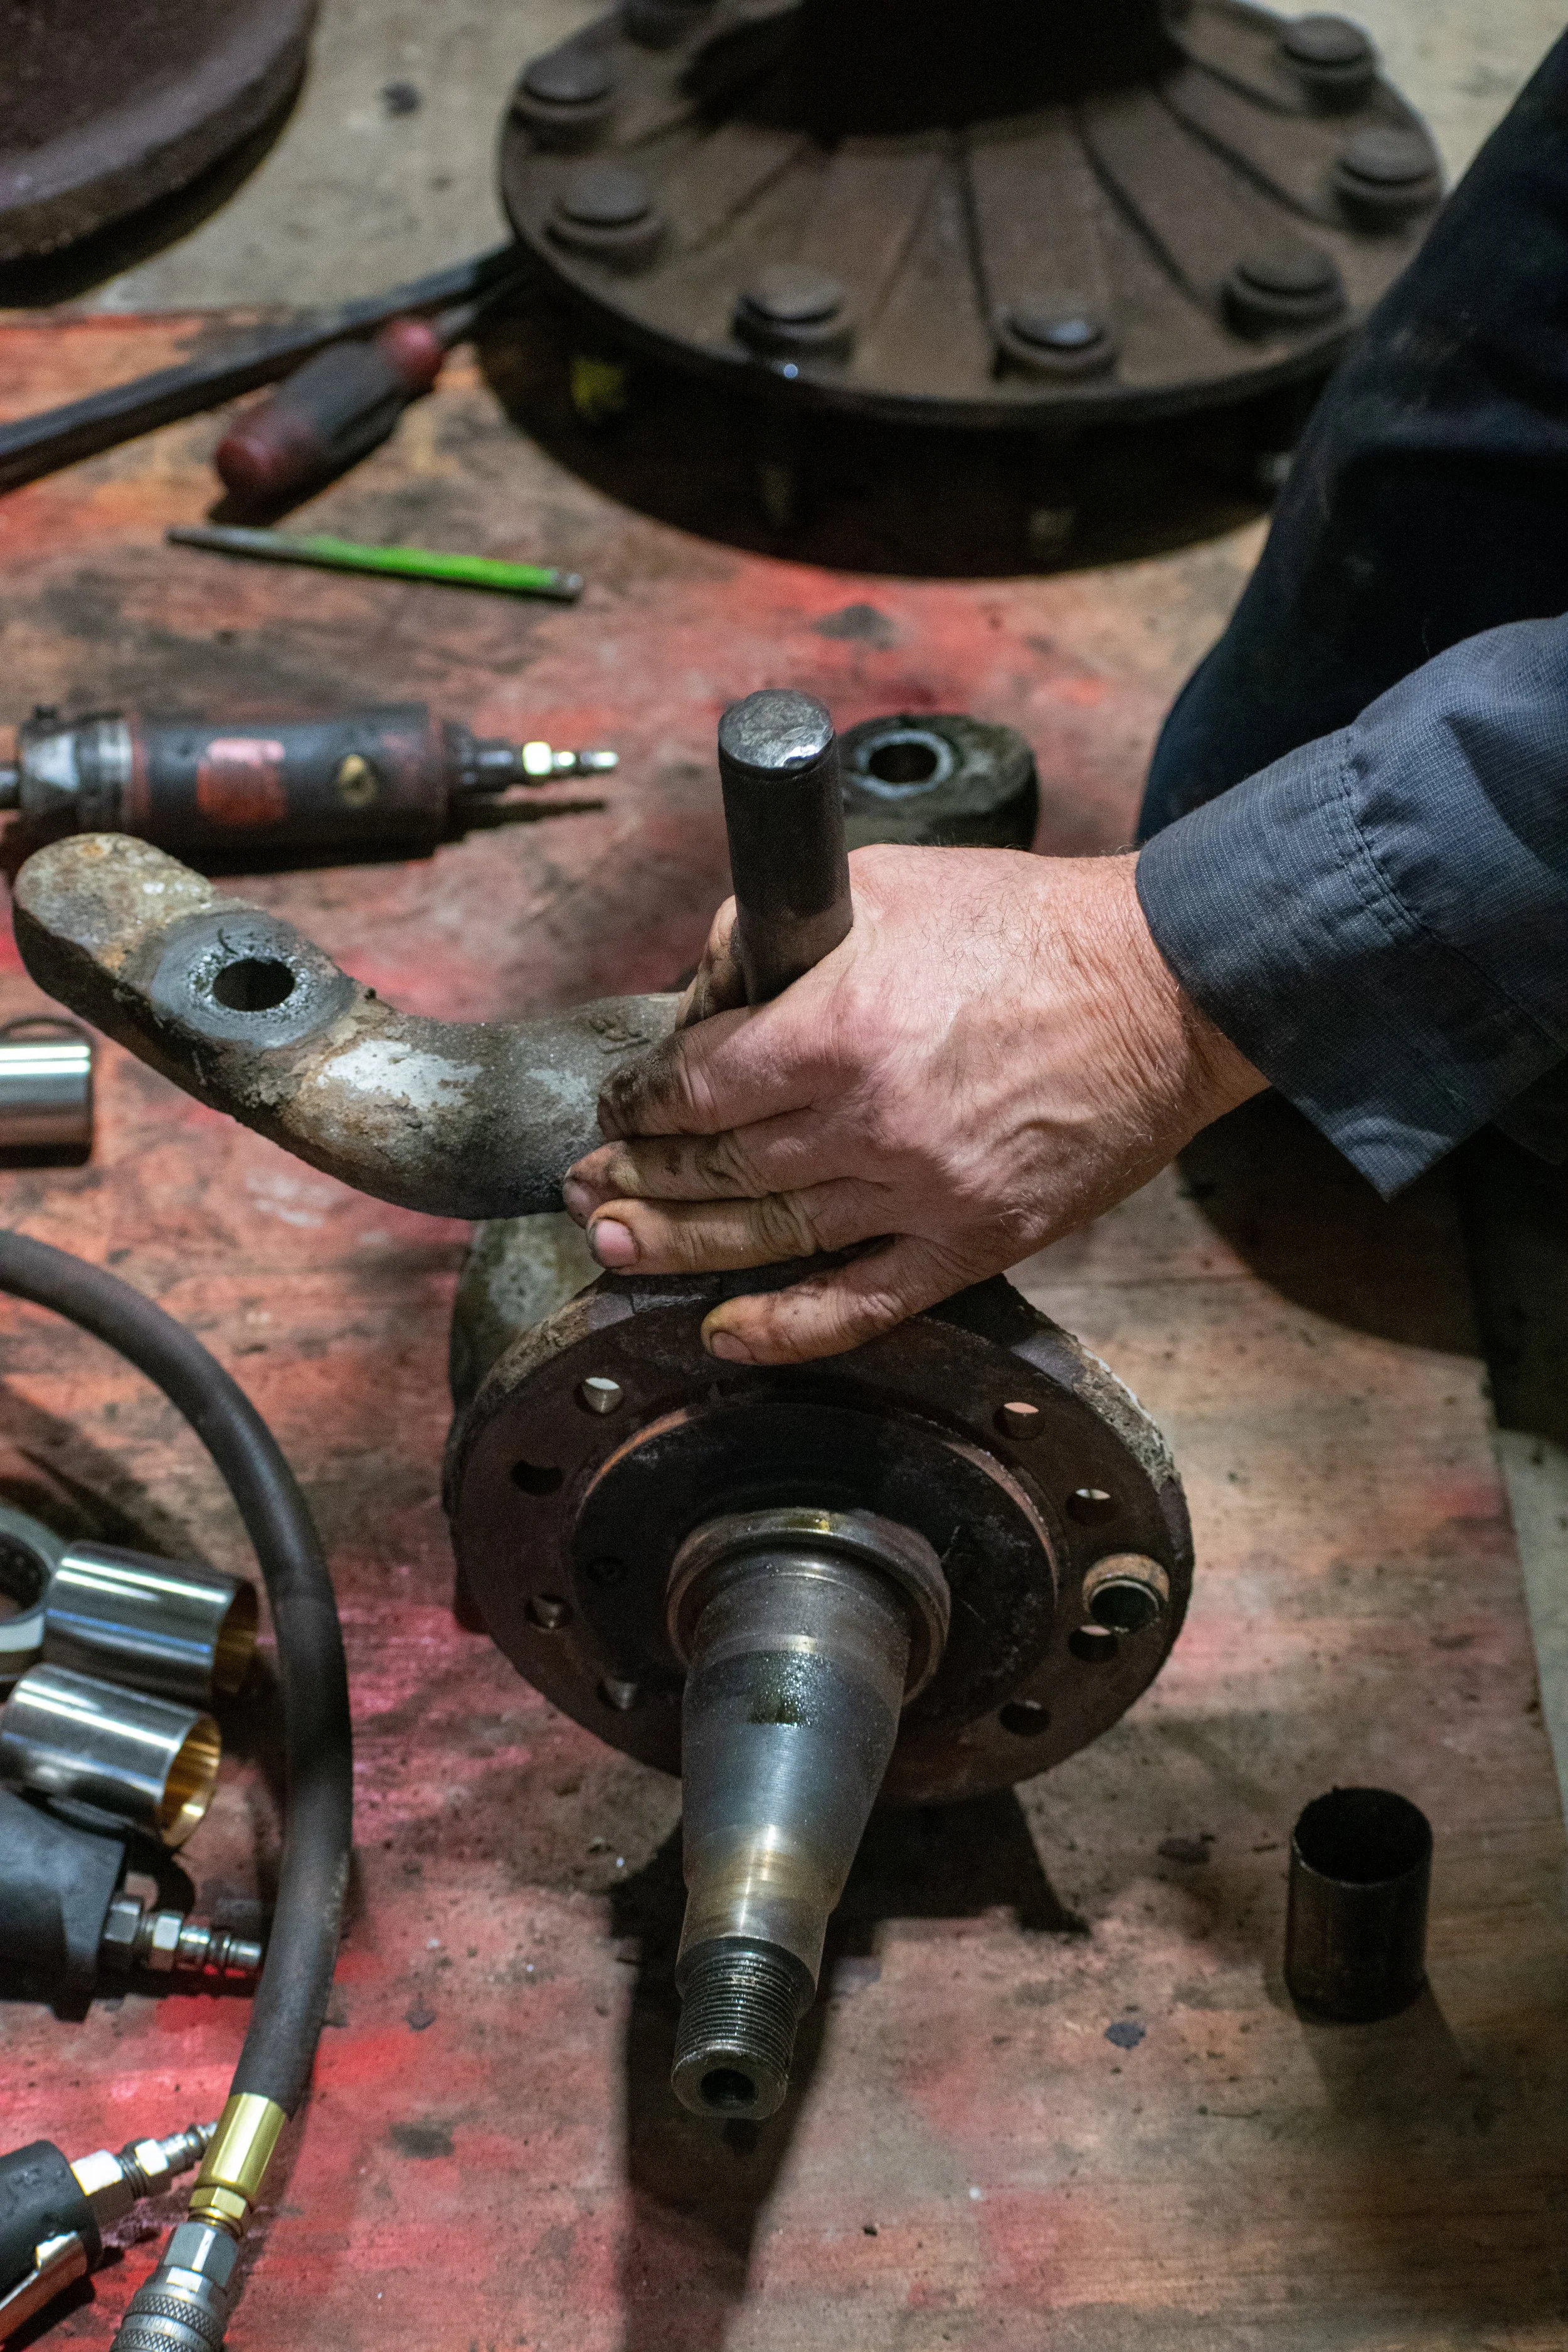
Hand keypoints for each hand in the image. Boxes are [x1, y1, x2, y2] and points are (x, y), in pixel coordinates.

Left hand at [562, 846, 1263, 1362]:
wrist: (1163, 989)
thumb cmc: (1027, 927)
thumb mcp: (884, 883)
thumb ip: (775, 930)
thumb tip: (708, 992)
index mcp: (838, 1030)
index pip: (695, 1083)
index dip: (640, 1097)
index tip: (622, 1102)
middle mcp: (868, 1122)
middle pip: (716, 1166)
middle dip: (636, 1176)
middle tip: (586, 1185)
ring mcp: (921, 1193)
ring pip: (768, 1237)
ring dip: (677, 1248)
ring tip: (613, 1245)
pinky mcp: (973, 1240)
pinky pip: (860, 1304)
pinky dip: (784, 1329)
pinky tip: (723, 1333)